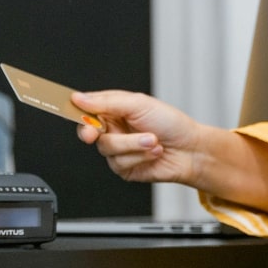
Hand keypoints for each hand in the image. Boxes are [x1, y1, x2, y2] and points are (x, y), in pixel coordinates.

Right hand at [72, 90, 203, 185]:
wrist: (190, 149)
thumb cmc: (171, 123)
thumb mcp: (139, 104)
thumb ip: (106, 102)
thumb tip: (79, 98)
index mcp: (113, 110)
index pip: (86, 110)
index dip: (77, 113)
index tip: (76, 114)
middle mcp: (113, 130)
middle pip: (89, 132)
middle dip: (98, 132)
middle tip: (99, 131)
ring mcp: (118, 151)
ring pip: (107, 149)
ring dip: (133, 144)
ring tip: (152, 140)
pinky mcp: (125, 169)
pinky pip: (120, 164)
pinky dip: (140, 157)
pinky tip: (153, 152)